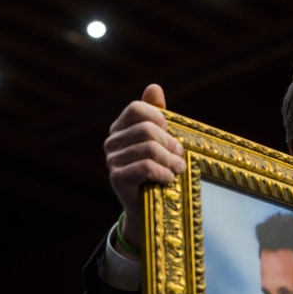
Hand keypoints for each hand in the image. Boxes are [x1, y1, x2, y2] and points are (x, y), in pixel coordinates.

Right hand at [105, 83, 186, 246]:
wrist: (147, 206)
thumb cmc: (156, 169)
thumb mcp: (159, 141)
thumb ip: (156, 115)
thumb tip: (154, 87)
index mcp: (121, 127)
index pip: (137, 109)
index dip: (158, 118)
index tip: (170, 132)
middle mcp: (112, 141)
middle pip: (146, 129)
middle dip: (169, 143)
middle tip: (180, 156)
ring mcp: (112, 160)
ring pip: (149, 149)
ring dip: (170, 161)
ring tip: (178, 169)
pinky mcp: (117, 178)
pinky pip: (145, 167)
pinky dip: (163, 173)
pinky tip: (169, 179)